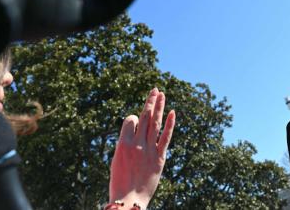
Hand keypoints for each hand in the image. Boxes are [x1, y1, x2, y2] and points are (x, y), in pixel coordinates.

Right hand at [109, 88, 175, 208]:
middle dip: (150, 102)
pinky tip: (172, 112)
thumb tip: (135, 130)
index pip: (130, 120)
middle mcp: (136, 144)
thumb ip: (126, 144)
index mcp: (122, 144)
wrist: (129, 201)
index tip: (133, 123)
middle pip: (144, 117)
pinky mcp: (159, 158)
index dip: (132, 118)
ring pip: (155, 123)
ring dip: (158, 107)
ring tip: (161, 94)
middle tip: (155, 89)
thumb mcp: (117, 160)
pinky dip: (169, 124)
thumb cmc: (120, 183)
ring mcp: (149, 150)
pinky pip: (165, 137)